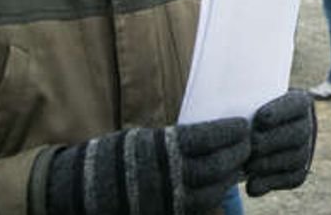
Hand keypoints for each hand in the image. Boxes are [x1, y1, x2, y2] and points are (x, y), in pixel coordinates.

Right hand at [46, 117, 249, 214]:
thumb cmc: (118, 155)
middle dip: (237, 154)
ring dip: (229, 177)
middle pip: (216, 166)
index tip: (243, 125)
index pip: (207, 137)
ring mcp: (168, 197)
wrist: (82, 188)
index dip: (229, 132)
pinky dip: (214, 197)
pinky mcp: (168, 212)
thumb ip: (178, 139)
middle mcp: (168, 174)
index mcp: (162, 147)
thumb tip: (214, 132)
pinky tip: (220, 185)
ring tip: (237, 164)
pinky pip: (199, 208)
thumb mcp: (147, 138)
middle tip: (248, 144)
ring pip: (213, 190)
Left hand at [245, 89, 316, 196]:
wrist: (252, 133)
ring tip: (248, 166)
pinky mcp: (299, 172)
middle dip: (273, 142)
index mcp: (299, 101)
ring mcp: (305, 150)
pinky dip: (271, 184)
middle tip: (251, 145)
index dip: (282, 113)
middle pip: (298, 134)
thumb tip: (232, 102)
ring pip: (297, 159)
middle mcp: (308, 125)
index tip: (260, 118)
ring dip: (270, 164)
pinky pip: (292, 179)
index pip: (298, 104)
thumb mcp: (250, 101)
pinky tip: (252, 186)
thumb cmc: (245, 111)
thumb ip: (247, 103)